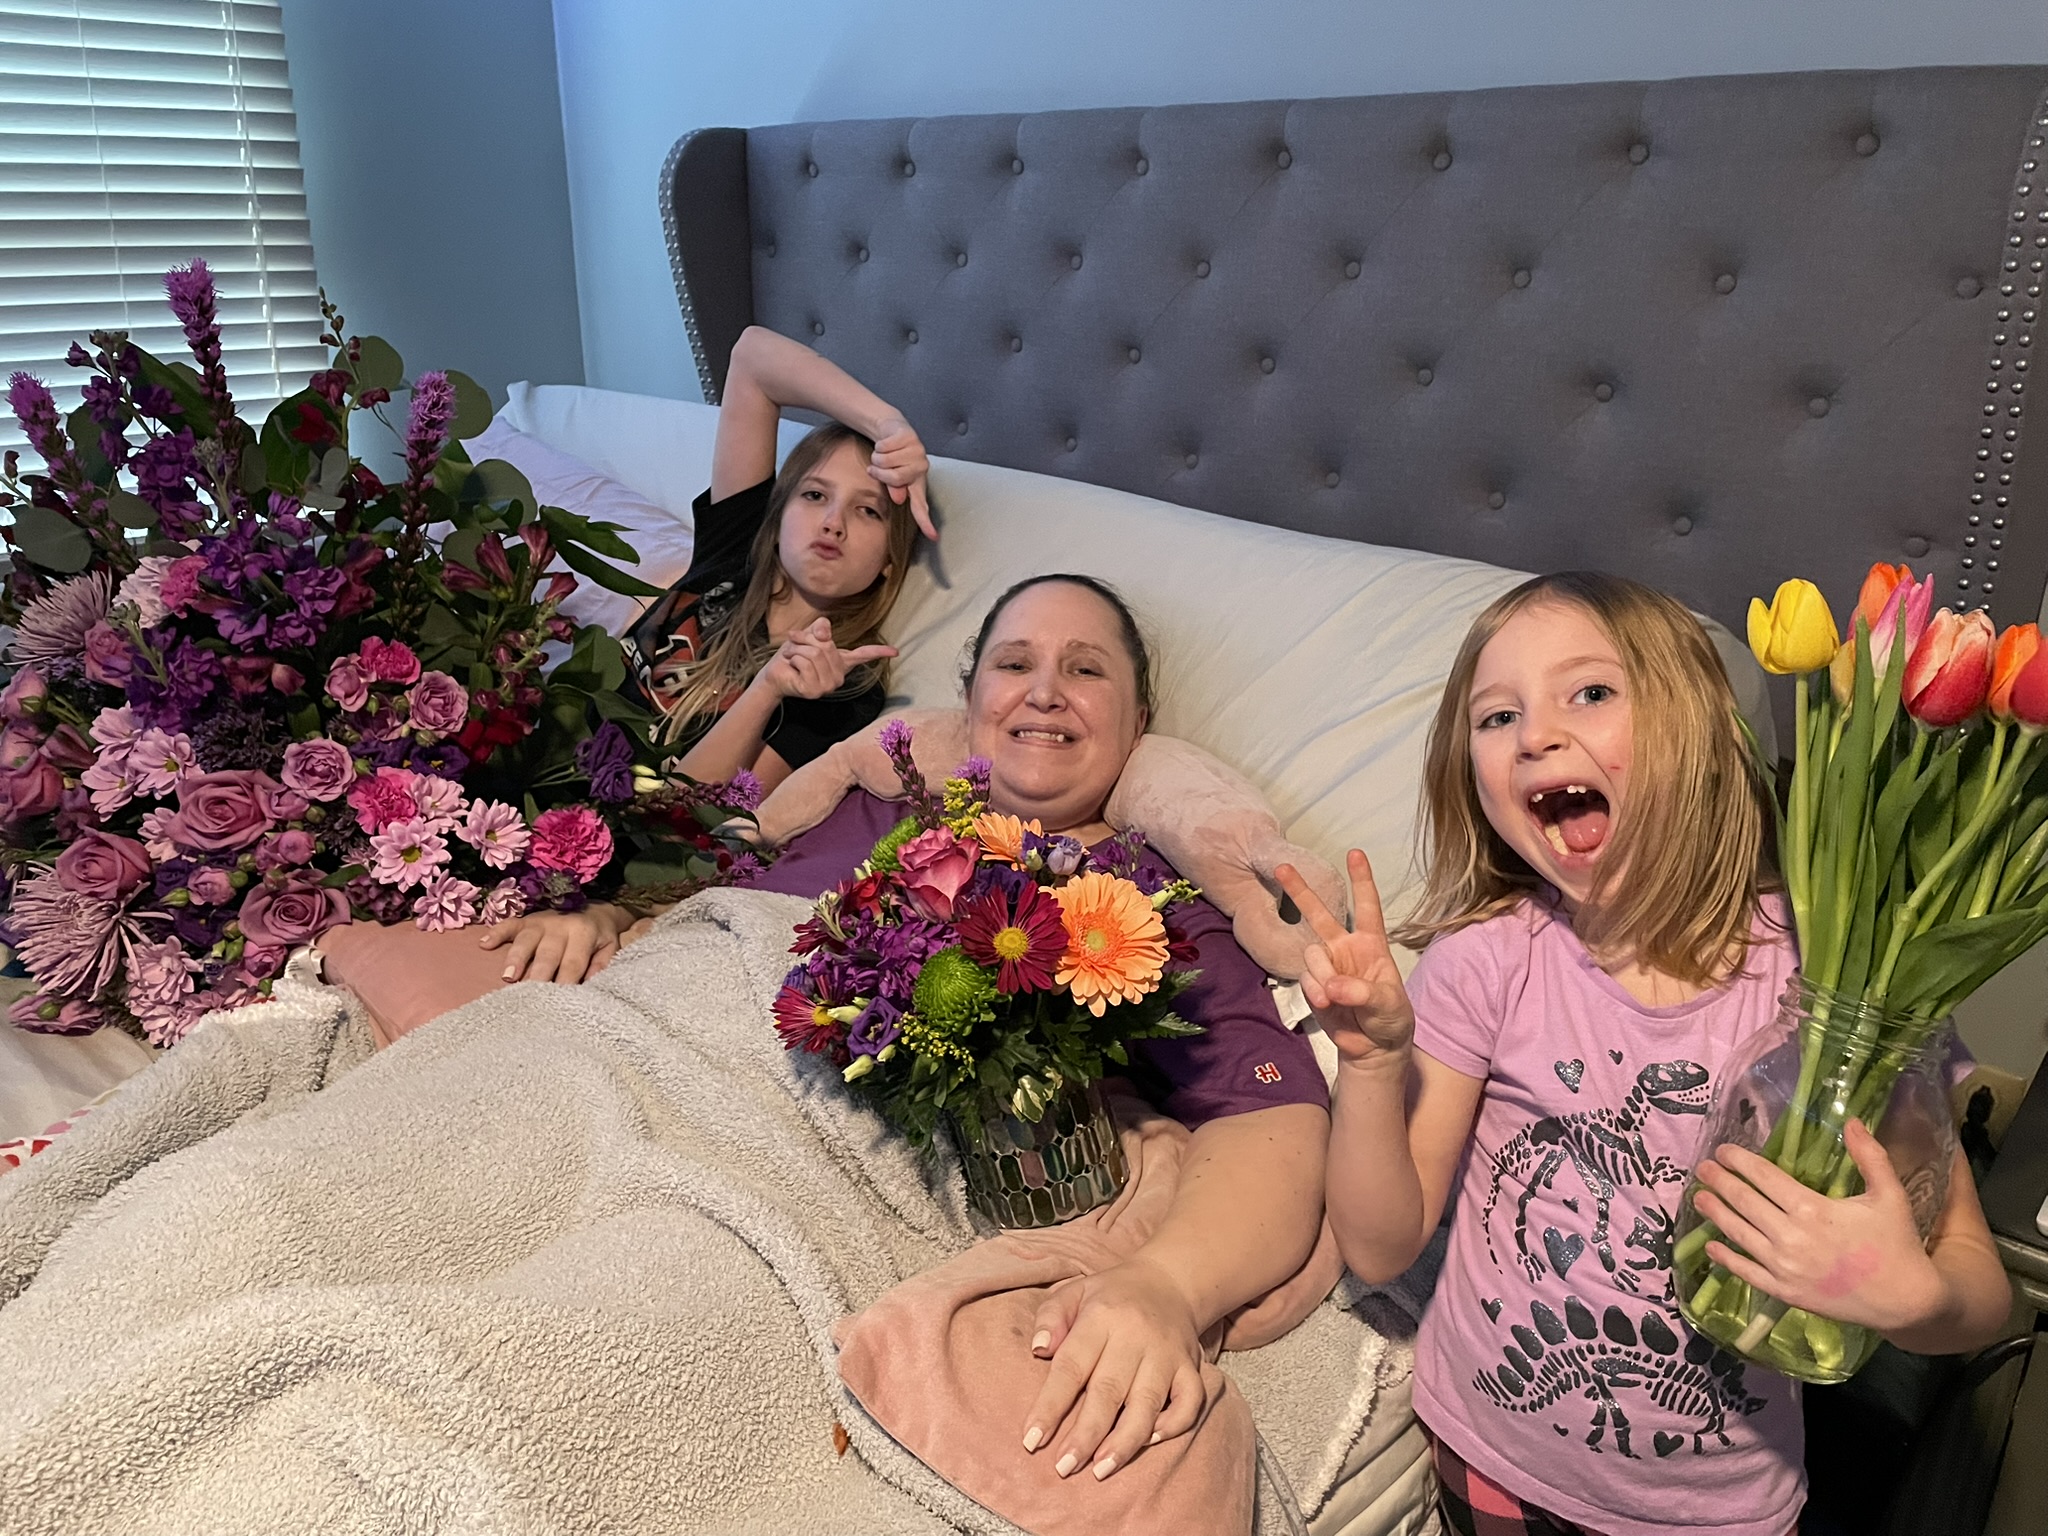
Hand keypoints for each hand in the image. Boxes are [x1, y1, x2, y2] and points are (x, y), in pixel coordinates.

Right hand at [477, 905, 629, 983]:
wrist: (596, 907)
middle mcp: (561, 926)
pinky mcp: (527, 919)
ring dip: (516, 957)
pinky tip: (484, 944)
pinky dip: (496, 933)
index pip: (572, 963)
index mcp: (583, 934)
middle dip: (538, 974)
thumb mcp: (610, 948)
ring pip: (527, 940)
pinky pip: (510, 924)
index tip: (558, 1001)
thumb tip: (591, 985)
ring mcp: (541, 921)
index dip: (565, 981)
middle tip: (529, 995)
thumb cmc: (599, 936)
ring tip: (508, 976)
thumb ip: (601, 965)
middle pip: (548, 954)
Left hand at [758, 616, 896, 700]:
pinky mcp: (815, 691)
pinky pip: (805, 663)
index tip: (896, 652)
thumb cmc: (793, 656)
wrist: (775, 674)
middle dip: (805, 639)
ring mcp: (828, 685)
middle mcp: (839, 676)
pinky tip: (792, 667)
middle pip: (826, 646)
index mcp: (841, 662)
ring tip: (791, 656)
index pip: (863, 655)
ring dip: (797, 650)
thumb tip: (825, 632)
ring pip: (815, 654)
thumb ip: (820, 628)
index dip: (879, 652)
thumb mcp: (809, 635)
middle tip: (794, 644)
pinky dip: (794, 659)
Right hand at [868, 415, 934, 539]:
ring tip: (882, 453)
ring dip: (877, 456)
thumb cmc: (891, 456)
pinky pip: (884, 446)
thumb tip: (900, 498)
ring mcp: (918, 451)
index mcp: (917, 483)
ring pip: (885, 461)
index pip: (920, 506)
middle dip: (879, 471)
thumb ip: (895, 489)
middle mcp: (921, 468)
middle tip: (877, 466)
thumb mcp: (890, 476)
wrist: (891, 430)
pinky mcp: (910, 436)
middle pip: (895, 478)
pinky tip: (886, 442)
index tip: (933, 537)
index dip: (925, 522)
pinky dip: (879, 445)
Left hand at [1020, 1257, 1206, 1481]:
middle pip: (1109, 1391)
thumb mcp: (1072, 1291)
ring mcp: (1167, 1353)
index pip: (1072, 1366)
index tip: (1031, 1440)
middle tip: (1063, 1468)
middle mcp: (1135, 1336)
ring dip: (1125, 1440)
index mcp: (1101, 1317)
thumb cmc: (1110, 1295)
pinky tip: (1150, 1440)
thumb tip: (1038, 1350)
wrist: (1168, 1281)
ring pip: (1148, 1403)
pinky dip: (1173, 1424)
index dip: (1050, 1406)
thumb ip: (1050, 1317)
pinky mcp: (1191, 1366)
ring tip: (1101, 1469)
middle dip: (1085, 1434)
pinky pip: (1189, 1401)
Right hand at [1276, 850, 1414, 1062]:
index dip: (1362, 880)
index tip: (1355, 853)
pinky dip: (1314, 991)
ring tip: (1333, 999)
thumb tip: (1331, 986)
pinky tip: (1326, 1005)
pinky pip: (1305, 979)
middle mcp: (1345, 949)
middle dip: (1300, 890)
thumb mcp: (1388, 1004)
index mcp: (1371, 944)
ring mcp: (1326, 966)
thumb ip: (1362, 991)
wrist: (1373, 1049)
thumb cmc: (1391, 1019)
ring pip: (1311, 954)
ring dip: (1320, 974)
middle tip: (1282, 867)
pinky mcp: (1312, 985)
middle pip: (1319, 913)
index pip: (1367, 906)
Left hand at [1695, 1120, 1947, 1333]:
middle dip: (1720, 1181)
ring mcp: (1784, 1267)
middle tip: (1702, 1168)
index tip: (1723, 1150)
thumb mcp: (1890, 1195)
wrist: (1907, 1301)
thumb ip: (1870, 1156)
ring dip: (1715, 1213)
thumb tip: (1851, 1121)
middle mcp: (1791, 1236)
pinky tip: (1711, 1245)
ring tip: (1698, 1197)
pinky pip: (1746, 1272)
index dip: (1739, 1161)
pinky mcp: (1785, 1292)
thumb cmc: (1897, 1244)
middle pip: (1744, 1201)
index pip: (1764, 1177)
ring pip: (1738, 1233)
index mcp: (1812, 1208)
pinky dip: (1725, 1257)